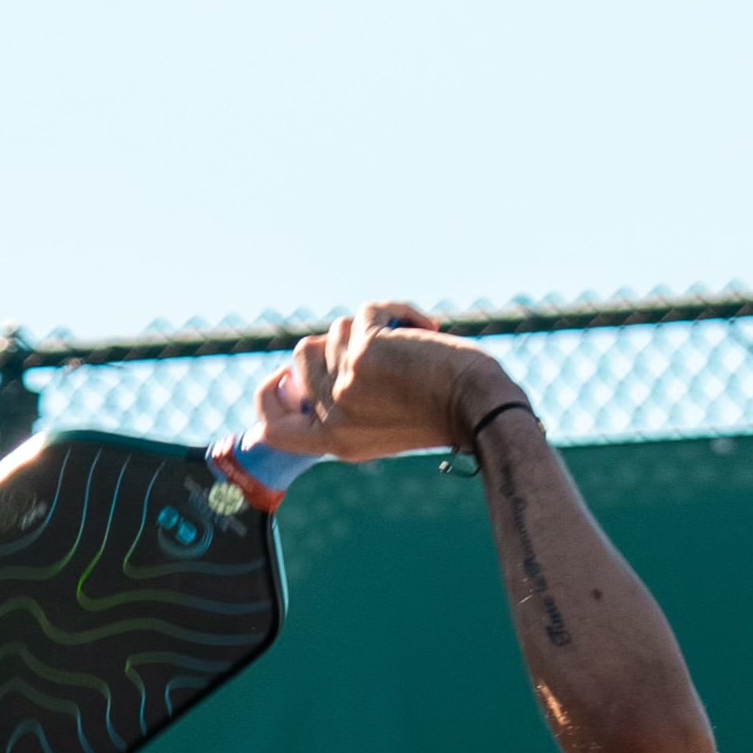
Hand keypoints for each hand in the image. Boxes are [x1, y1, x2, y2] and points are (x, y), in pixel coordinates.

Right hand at [251, 300, 518, 463]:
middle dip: (340, 342)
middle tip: (376, 347)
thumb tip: (310, 357)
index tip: (286, 373)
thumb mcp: (383, 423)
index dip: (270, 394)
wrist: (481, 408)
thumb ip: (345, 401)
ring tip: (411, 345)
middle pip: (303, 356)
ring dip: (374, 327)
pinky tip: (428, 327)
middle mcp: (334, 418)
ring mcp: (346, 384)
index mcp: (335, 442)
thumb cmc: (444, 413)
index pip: (271, 428)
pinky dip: (399, 310)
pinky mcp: (365, 351)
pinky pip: (367, 310)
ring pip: (338, 329)